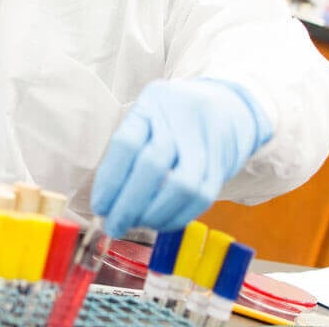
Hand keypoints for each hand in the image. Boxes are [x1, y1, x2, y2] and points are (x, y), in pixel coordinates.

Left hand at [91, 79, 272, 237]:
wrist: (229, 105)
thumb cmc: (175, 118)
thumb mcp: (149, 116)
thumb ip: (128, 152)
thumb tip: (107, 203)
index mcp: (153, 102)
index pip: (127, 143)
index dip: (109, 181)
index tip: (99, 207)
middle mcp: (181, 116)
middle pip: (153, 165)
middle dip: (129, 205)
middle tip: (115, 226)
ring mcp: (206, 138)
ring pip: (181, 186)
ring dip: (155, 214)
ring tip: (139, 223)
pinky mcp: (223, 162)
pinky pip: (202, 198)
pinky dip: (178, 217)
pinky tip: (162, 221)